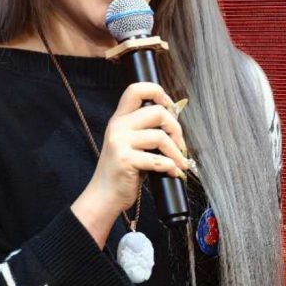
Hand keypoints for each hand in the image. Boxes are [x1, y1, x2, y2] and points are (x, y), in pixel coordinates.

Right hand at [72, 82, 188, 247]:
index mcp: (119, 119)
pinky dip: (171, 167)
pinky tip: (173, 172)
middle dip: (176, 129)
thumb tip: (174, 119)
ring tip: (180, 162)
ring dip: (177, 152)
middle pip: (157, 112)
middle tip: (180, 145)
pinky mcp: (126, 161)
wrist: (104, 196)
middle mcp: (118, 126)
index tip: (169, 107)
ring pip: (160, 136)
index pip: (136, 89)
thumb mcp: (129, 143)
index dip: (157, 92)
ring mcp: (120, 143)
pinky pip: (158, 160)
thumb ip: (145, 129)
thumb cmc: (122, 171)